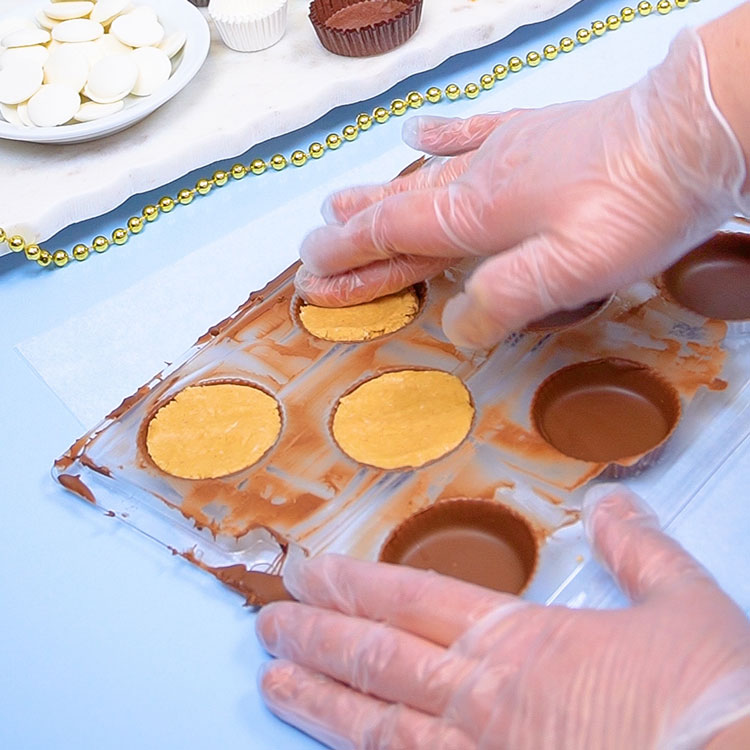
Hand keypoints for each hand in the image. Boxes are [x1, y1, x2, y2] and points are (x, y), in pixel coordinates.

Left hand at [256, 485, 749, 748]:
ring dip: (320, 701)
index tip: (308, 572)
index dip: (353, 584)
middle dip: (316, 637)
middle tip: (267, 623)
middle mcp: (487, 700)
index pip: (413, 599)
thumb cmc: (712, 710)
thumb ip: (641, 553)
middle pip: (379, 658)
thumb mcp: (685, 611)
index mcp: (523, 643)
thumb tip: (616, 505)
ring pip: (378, 726)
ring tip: (272, 685)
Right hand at [296, 28, 748, 347]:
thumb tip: (455, 323)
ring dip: (379, 196)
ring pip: (424, 180)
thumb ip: (503, 300)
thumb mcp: (569, 273)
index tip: (312, 273)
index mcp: (477, 216)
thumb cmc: (635, 206)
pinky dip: (440, 136)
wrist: (690, 133)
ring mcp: (505, 152)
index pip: (393, 237)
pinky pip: (472, 133)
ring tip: (340, 204)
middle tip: (313, 248)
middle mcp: (479, 181)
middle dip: (353, 237)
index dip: (350, 258)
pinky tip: (415, 134)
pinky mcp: (535, 135)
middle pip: (398, 212)